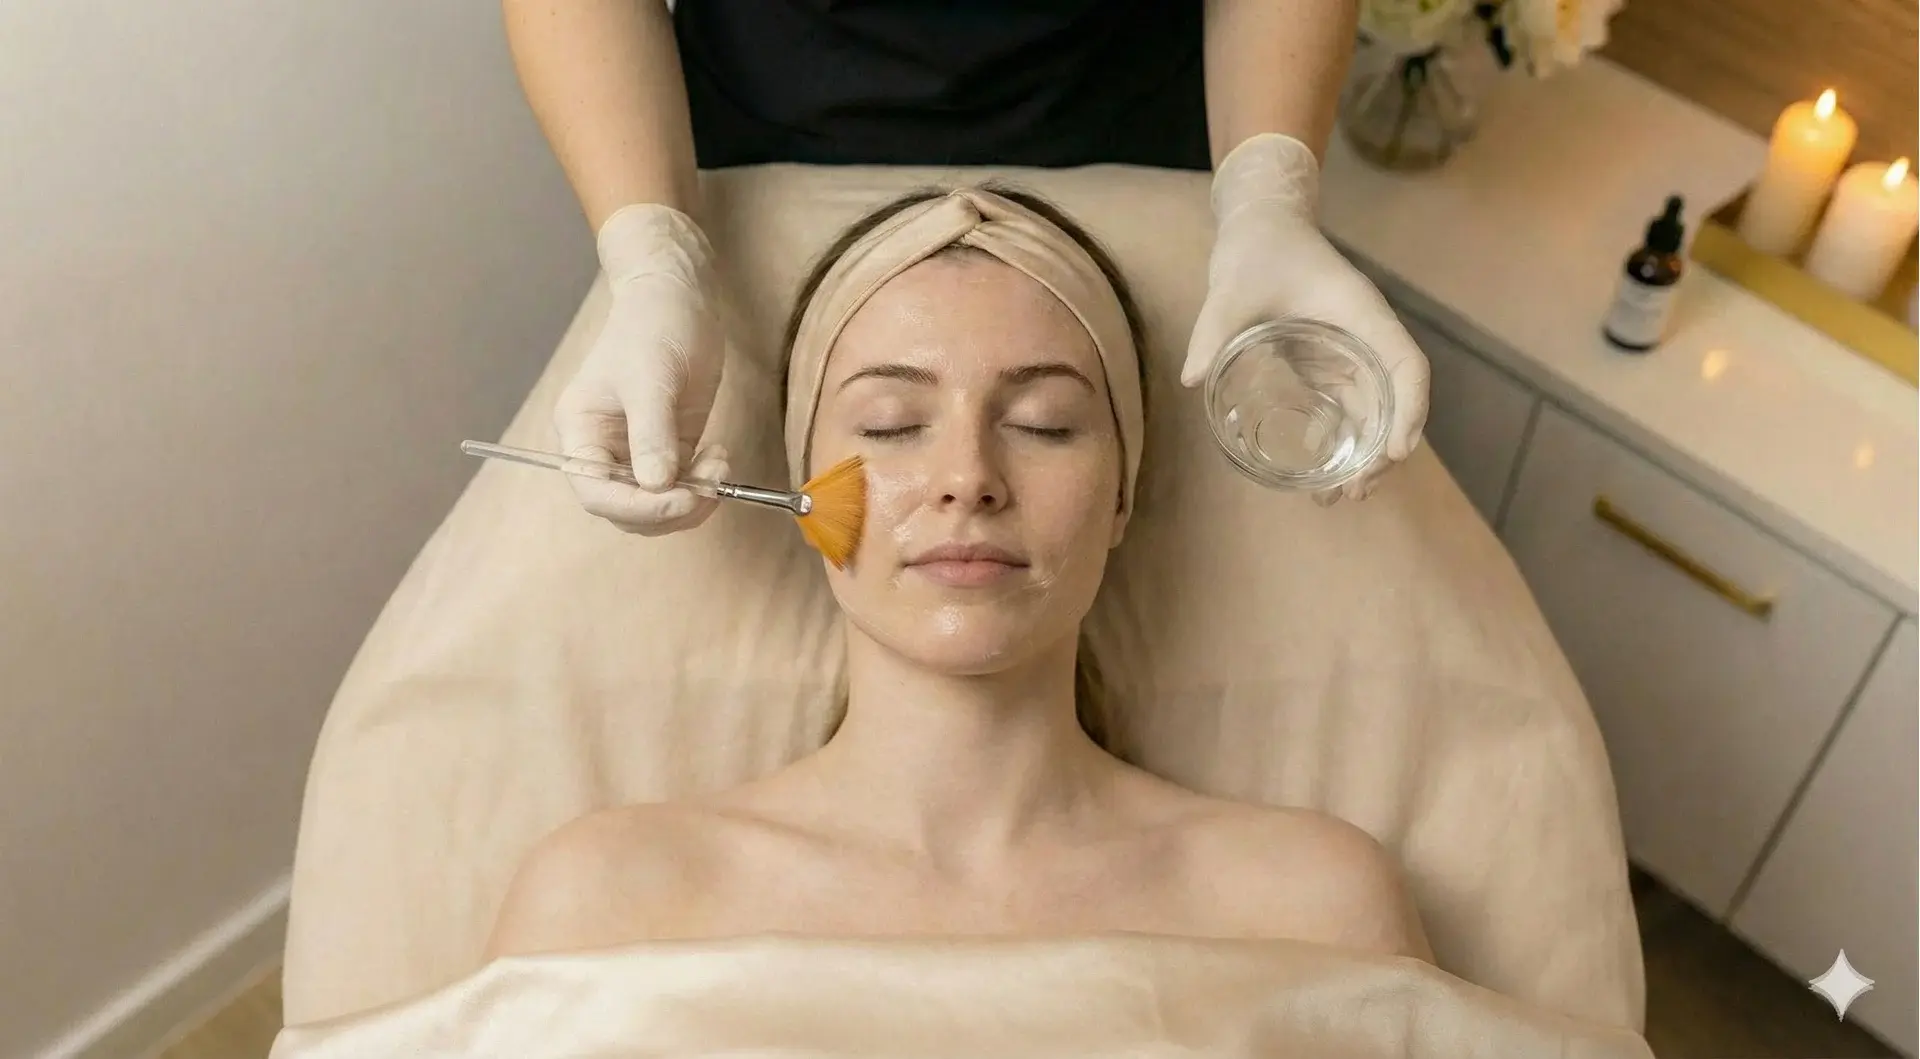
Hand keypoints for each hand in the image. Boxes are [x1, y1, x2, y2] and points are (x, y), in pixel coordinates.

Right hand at [554, 203, 730, 534]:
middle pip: (627, 510)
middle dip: (670, 509)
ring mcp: (638, 453)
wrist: (679, 297)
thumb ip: (652, 434)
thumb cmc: (654, 326)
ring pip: (658, 506)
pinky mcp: (670, 449)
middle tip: (711, 486)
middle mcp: (604, 450)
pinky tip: (720, 457)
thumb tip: (657, 486)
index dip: (636, 507)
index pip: (595, 492)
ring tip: (720, 467)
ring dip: (693, 501)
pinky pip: (682, 488)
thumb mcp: (651, 378)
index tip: (680, 498)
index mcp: (581, 432)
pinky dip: (704, 486)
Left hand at [1184, 133, 1430, 503]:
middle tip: (1356, 491)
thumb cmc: (1257, 249)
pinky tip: (1318, 475)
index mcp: (1361, 313)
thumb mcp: (1233, 286)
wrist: (1260, 225)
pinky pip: (1344, 407)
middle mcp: (1364, 335)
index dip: (1409, 408)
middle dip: (1383, 449)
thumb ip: (1215, 328)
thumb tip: (1192, 377)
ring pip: (1372, 410)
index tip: (1396, 451)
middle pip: (1393, 399)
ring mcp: (1348, 350)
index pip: (1405, 364)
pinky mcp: (1326, 361)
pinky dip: (1338, 439)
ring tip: (1339, 497)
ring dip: (1363, 454)